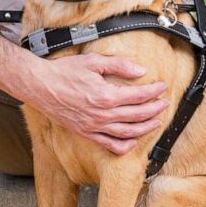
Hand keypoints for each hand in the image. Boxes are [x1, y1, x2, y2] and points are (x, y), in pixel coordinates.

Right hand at [29, 53, 167, 154]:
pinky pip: (110, 145)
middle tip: (165, 103)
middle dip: (155, 109)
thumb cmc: (64, 71)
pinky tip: (133, 140)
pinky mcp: (86, 133)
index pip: (139, 96)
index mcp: (105, 95)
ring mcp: (94, 126)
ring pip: (128, 133)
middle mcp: (102, 115)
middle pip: (137, 115)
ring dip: (145, 128)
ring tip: (156, 122)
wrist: (40, 86)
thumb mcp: (93, 61)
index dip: (154, 91)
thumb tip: (141, 71)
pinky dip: (125, 145)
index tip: (162, 86)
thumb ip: (119, 65)